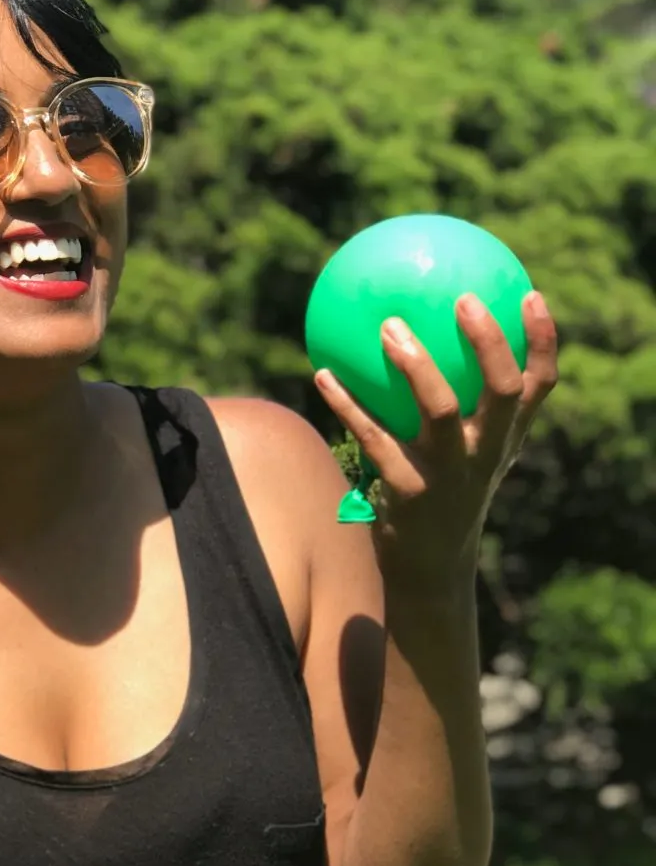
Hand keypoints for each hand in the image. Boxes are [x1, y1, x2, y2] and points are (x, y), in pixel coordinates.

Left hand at [314, 290, 558, 589]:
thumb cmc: (442, 496)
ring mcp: (450, 473)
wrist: (429, 570)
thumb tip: (424, 338)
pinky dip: (349, 403)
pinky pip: (375, 437)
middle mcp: (485, 453)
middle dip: (489, 342)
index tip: (528, 294)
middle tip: (462, 298)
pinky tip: (323, 374)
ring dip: (415, 364)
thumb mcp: (465, 456)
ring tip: (389, 327)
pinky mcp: (409, 492)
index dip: (541, 340)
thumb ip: (462, 409)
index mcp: (504, 439)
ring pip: (440, 409)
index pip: (538, 386)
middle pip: (502, 390)